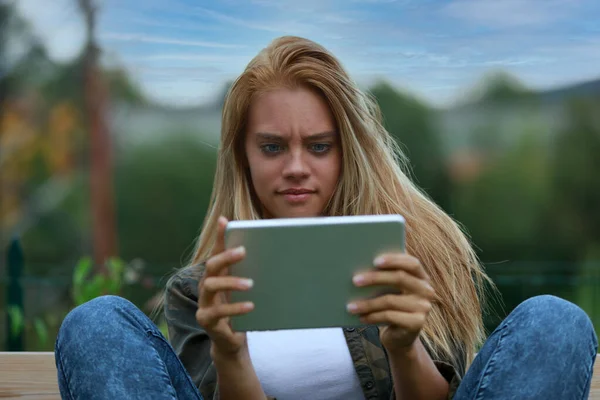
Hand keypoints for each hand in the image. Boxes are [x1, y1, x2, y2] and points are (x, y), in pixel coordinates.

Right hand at [196, 216, 253, 356]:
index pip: (216, 251)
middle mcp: (206, 285)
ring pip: (211, 286)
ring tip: (251, 284)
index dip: (219, 236)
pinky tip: (251, 306)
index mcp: (217, 274)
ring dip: (232, 282)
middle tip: (244, 251)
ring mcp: (204, 302)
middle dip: (227, 256)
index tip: (224, 221)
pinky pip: (218, 312)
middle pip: (211, 265)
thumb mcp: (246, 289)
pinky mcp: (206, 320)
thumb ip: (252, 272)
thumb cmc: (241, 308)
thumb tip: (272, 251)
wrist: (232, 340)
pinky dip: (235, 308)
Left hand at [346, 253, 435, 353]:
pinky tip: (361, 317)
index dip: (394, 260)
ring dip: (368, 303)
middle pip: (400, 278)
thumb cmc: (391, 307)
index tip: (374, 261)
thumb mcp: (390, 290)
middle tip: (355, 280)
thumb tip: (361, 267)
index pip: (412, 263)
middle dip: (375, 278)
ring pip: (391, 300)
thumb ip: (384, 277)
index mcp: (421, 276)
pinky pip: (390, 316)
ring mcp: (423, 307)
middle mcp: (426, 290)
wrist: (400, 336)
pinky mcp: (417, 323)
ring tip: (351, 306)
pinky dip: (373, 316)